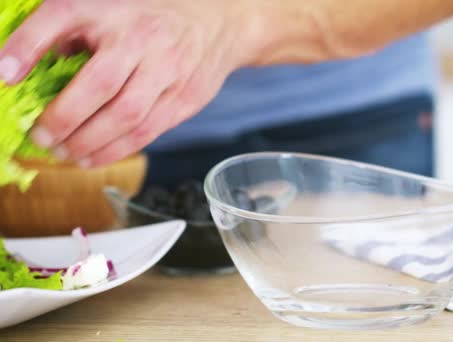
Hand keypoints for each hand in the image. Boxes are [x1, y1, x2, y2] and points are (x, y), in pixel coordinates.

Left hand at [0, 0, 255, 167]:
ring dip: (91, 144)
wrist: (215, 23)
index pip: (64, 21)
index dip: (30, 49)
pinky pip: (149, 132)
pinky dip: (117, 150)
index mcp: (117, 11)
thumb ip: (60, 31)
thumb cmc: (148, 17)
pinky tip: (95, 156)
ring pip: (128, 118)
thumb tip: (16, 70)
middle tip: (43, 138)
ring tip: (66, 154)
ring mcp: (172, 72)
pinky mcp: (187, 98)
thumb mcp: (101, 6)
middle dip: (66, 120)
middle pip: (102, 87)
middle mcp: (146, 40)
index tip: (6, 80)